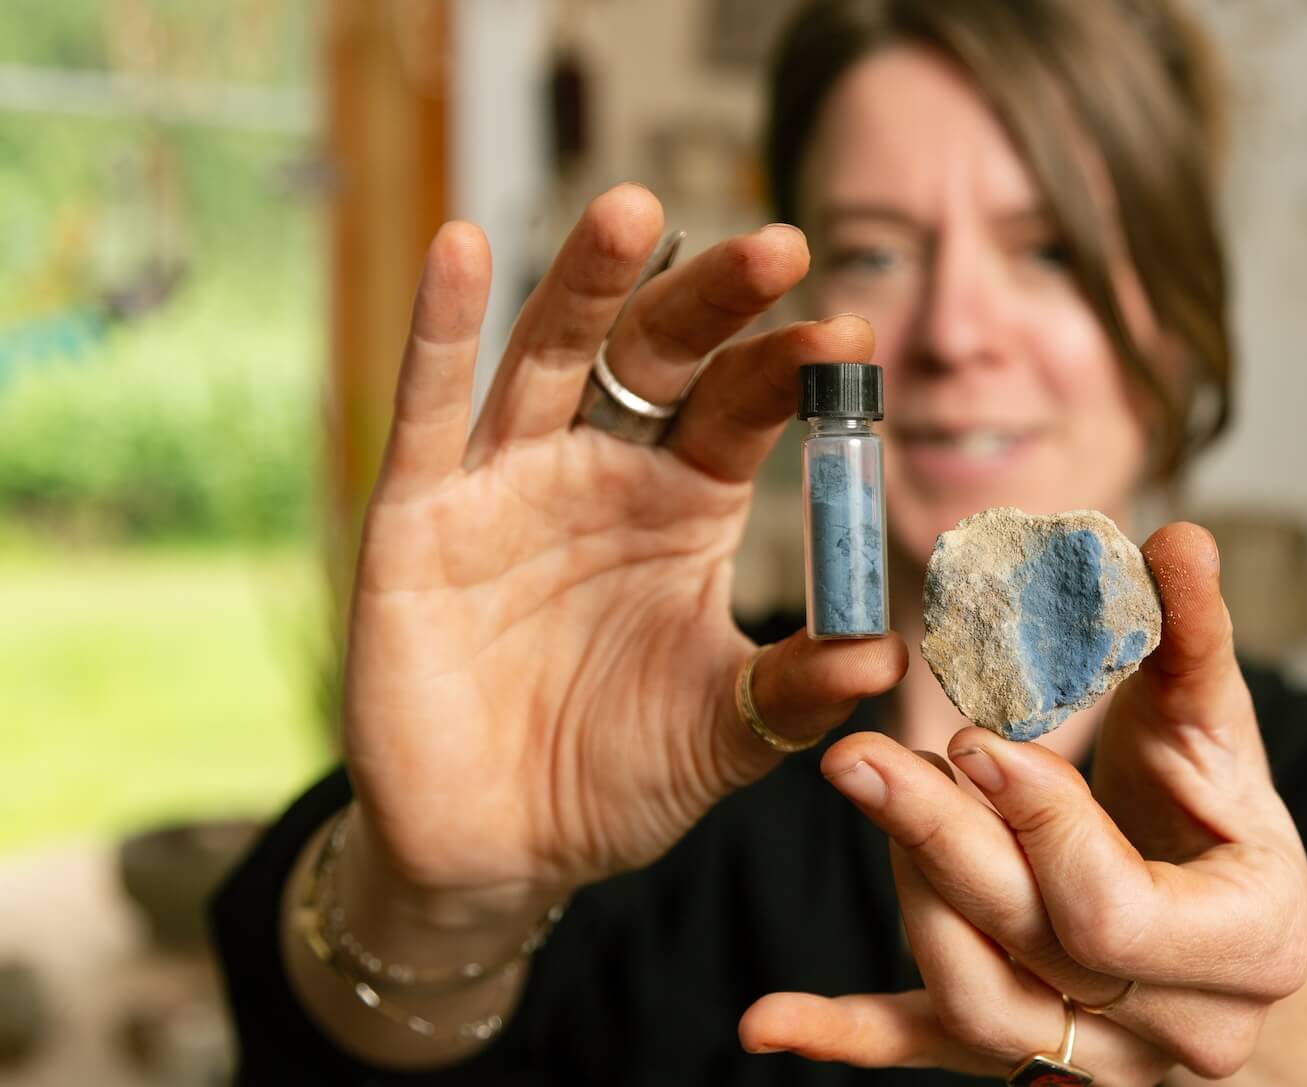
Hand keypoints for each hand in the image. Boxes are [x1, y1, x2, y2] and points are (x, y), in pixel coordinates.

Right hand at [341, 185, 906, 912]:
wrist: (498, 851)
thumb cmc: (617, 777)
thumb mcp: (720, 735)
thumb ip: (792, 693)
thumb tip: (885, 657)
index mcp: (685, 505)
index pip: (742, 410)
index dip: (790, 371)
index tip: (852, 333)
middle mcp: (602, 473)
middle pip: (659, 358)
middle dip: (713, 300)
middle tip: (777, 246)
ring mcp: (507, 485)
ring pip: (548, 359)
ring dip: (587, 283)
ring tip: (636, 209)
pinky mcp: (417, 519)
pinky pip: (427, 415)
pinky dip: (439, 334)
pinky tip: (462, 246)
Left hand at [739, 524, 1306, 1082]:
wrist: (1223, 907)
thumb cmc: (1218, 805)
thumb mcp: (1213, 720)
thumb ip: (1191, 638)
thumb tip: (1182, 542)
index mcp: (1253, 942)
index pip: (1118, 913)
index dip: (1039, 827)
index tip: (972, 739)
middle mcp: (1186, 1028)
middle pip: (1036, 950)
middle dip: (942, 842)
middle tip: (862, 755)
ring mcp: (1103, 1058)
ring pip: (978, 1002)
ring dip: (911, 896)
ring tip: (871, 790)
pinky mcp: (1025, 1056)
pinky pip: (927, 1050)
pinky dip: (844, 1035)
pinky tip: (765, 1019)